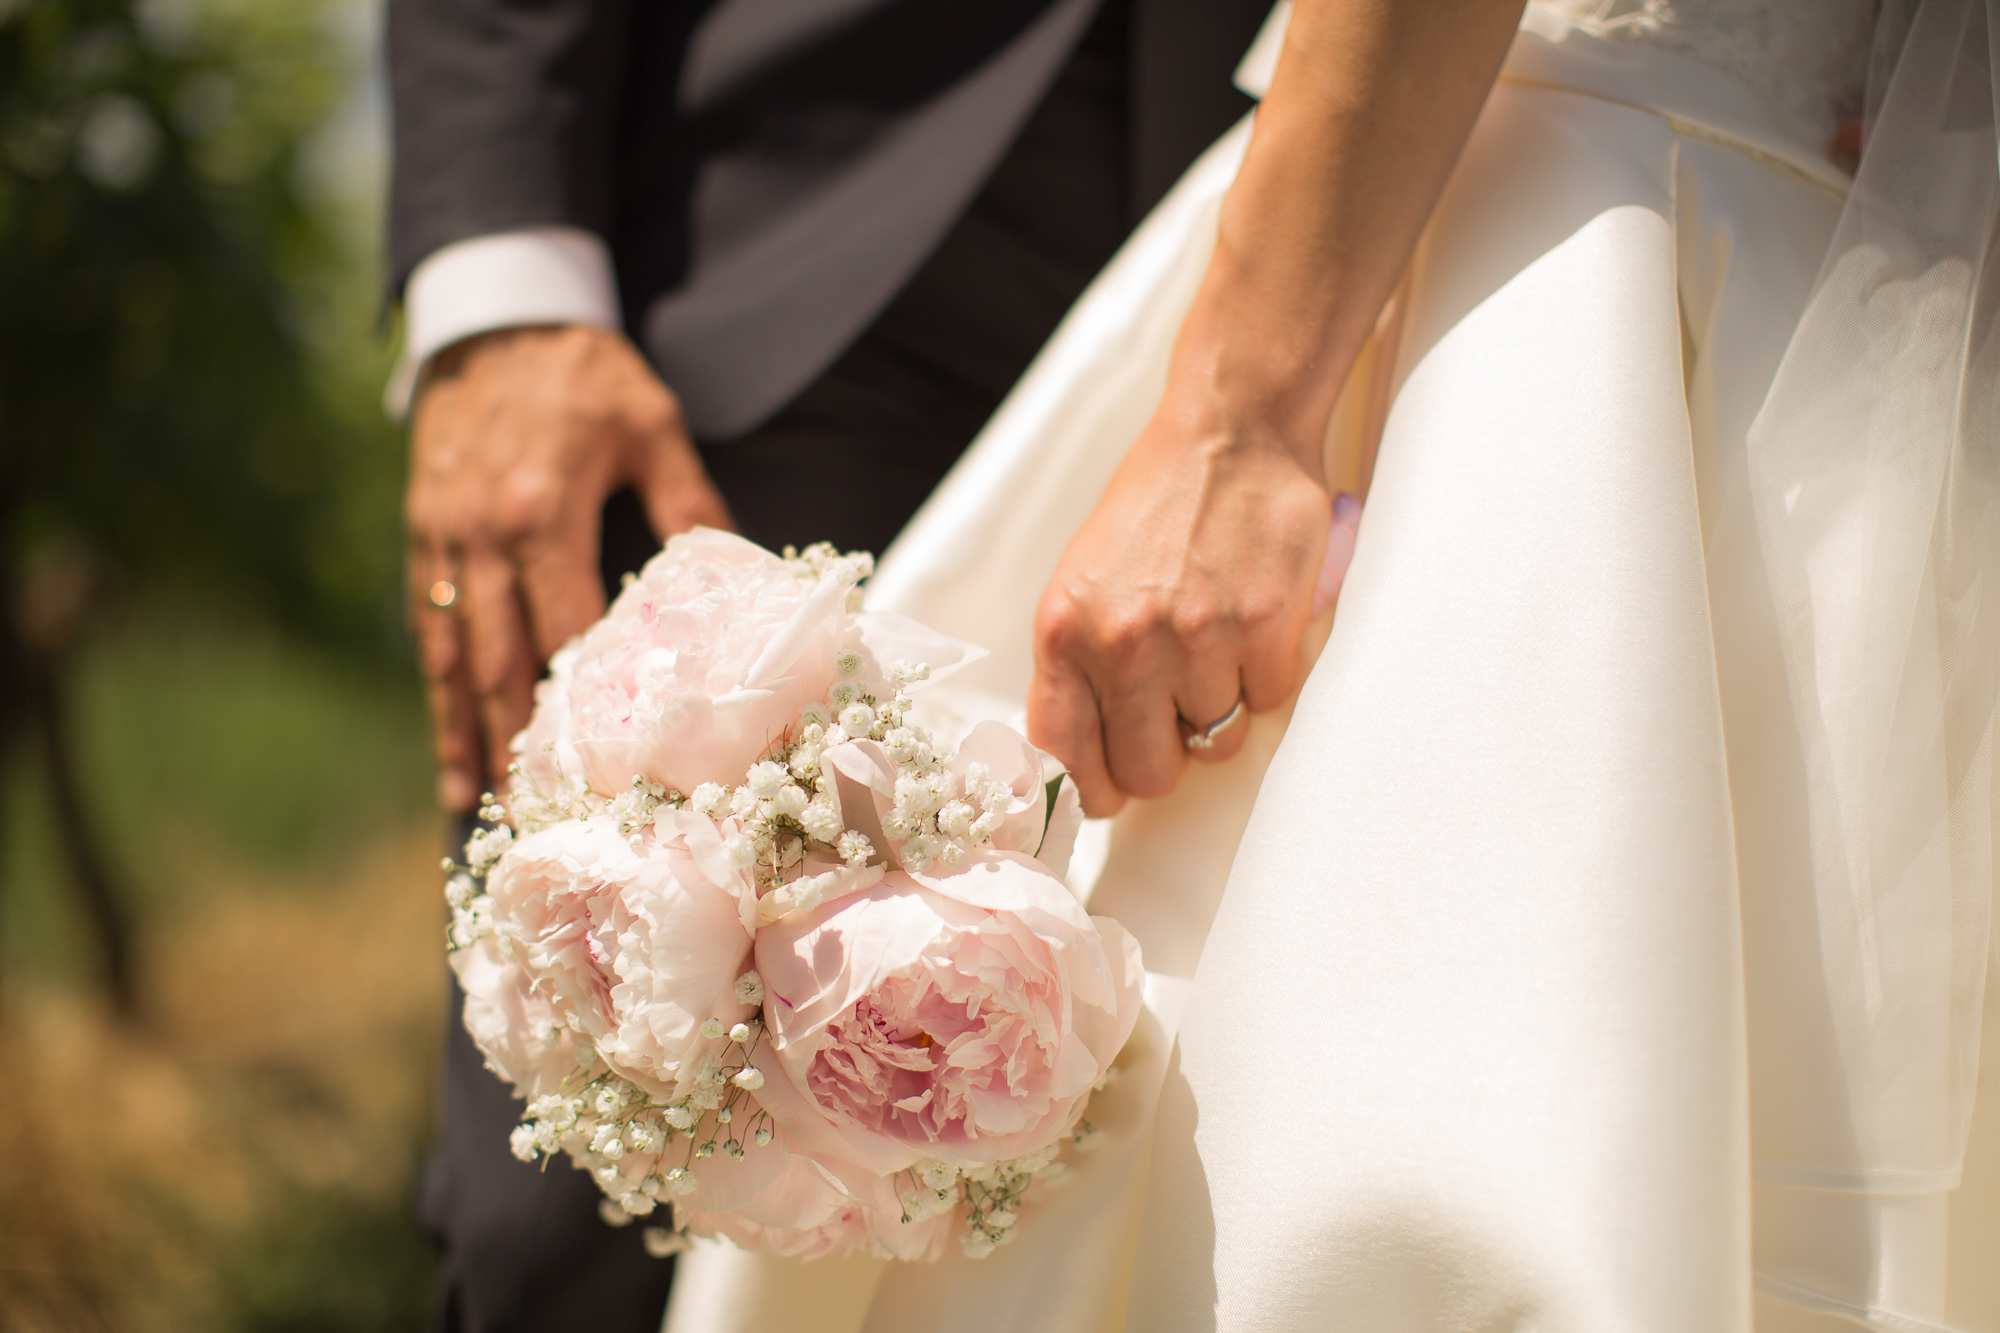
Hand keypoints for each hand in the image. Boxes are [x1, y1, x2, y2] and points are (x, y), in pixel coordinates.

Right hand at [406, 324, 731, 810]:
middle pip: (502, 662)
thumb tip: (739, 572)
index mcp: (542, 513)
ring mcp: (444, 543)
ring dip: (472, 739)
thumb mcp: (649, 425)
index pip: (565, 629)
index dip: (585, 706)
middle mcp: (482, 539)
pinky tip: (452, 755)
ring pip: (456, 660)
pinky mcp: (423, 539)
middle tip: (546, 822)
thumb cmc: (583, 373)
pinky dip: (440, 700)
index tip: (608, 770)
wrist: (495, 317)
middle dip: (522, 747)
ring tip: (488, 813)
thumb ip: (686, 501)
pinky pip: (429, 634)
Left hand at [1028, 395, 1332, 816]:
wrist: (1229, 432)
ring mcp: (1198, 637)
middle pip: (1146, 774)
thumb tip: (1080, 761)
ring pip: (1214, 744)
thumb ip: (1078, 667)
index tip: (1109, 788)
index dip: (1091, 789)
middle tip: (1175, 718)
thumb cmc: (1155, 510)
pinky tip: (1253, 626)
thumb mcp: (1083, 583)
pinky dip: (1265, 677)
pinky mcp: (1265, 628)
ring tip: (1216, 649)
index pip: (1063, 759)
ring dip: (1219, 712)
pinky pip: (1268, 702)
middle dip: (1164, 758)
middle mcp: (1124, 642)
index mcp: (1064, 632)